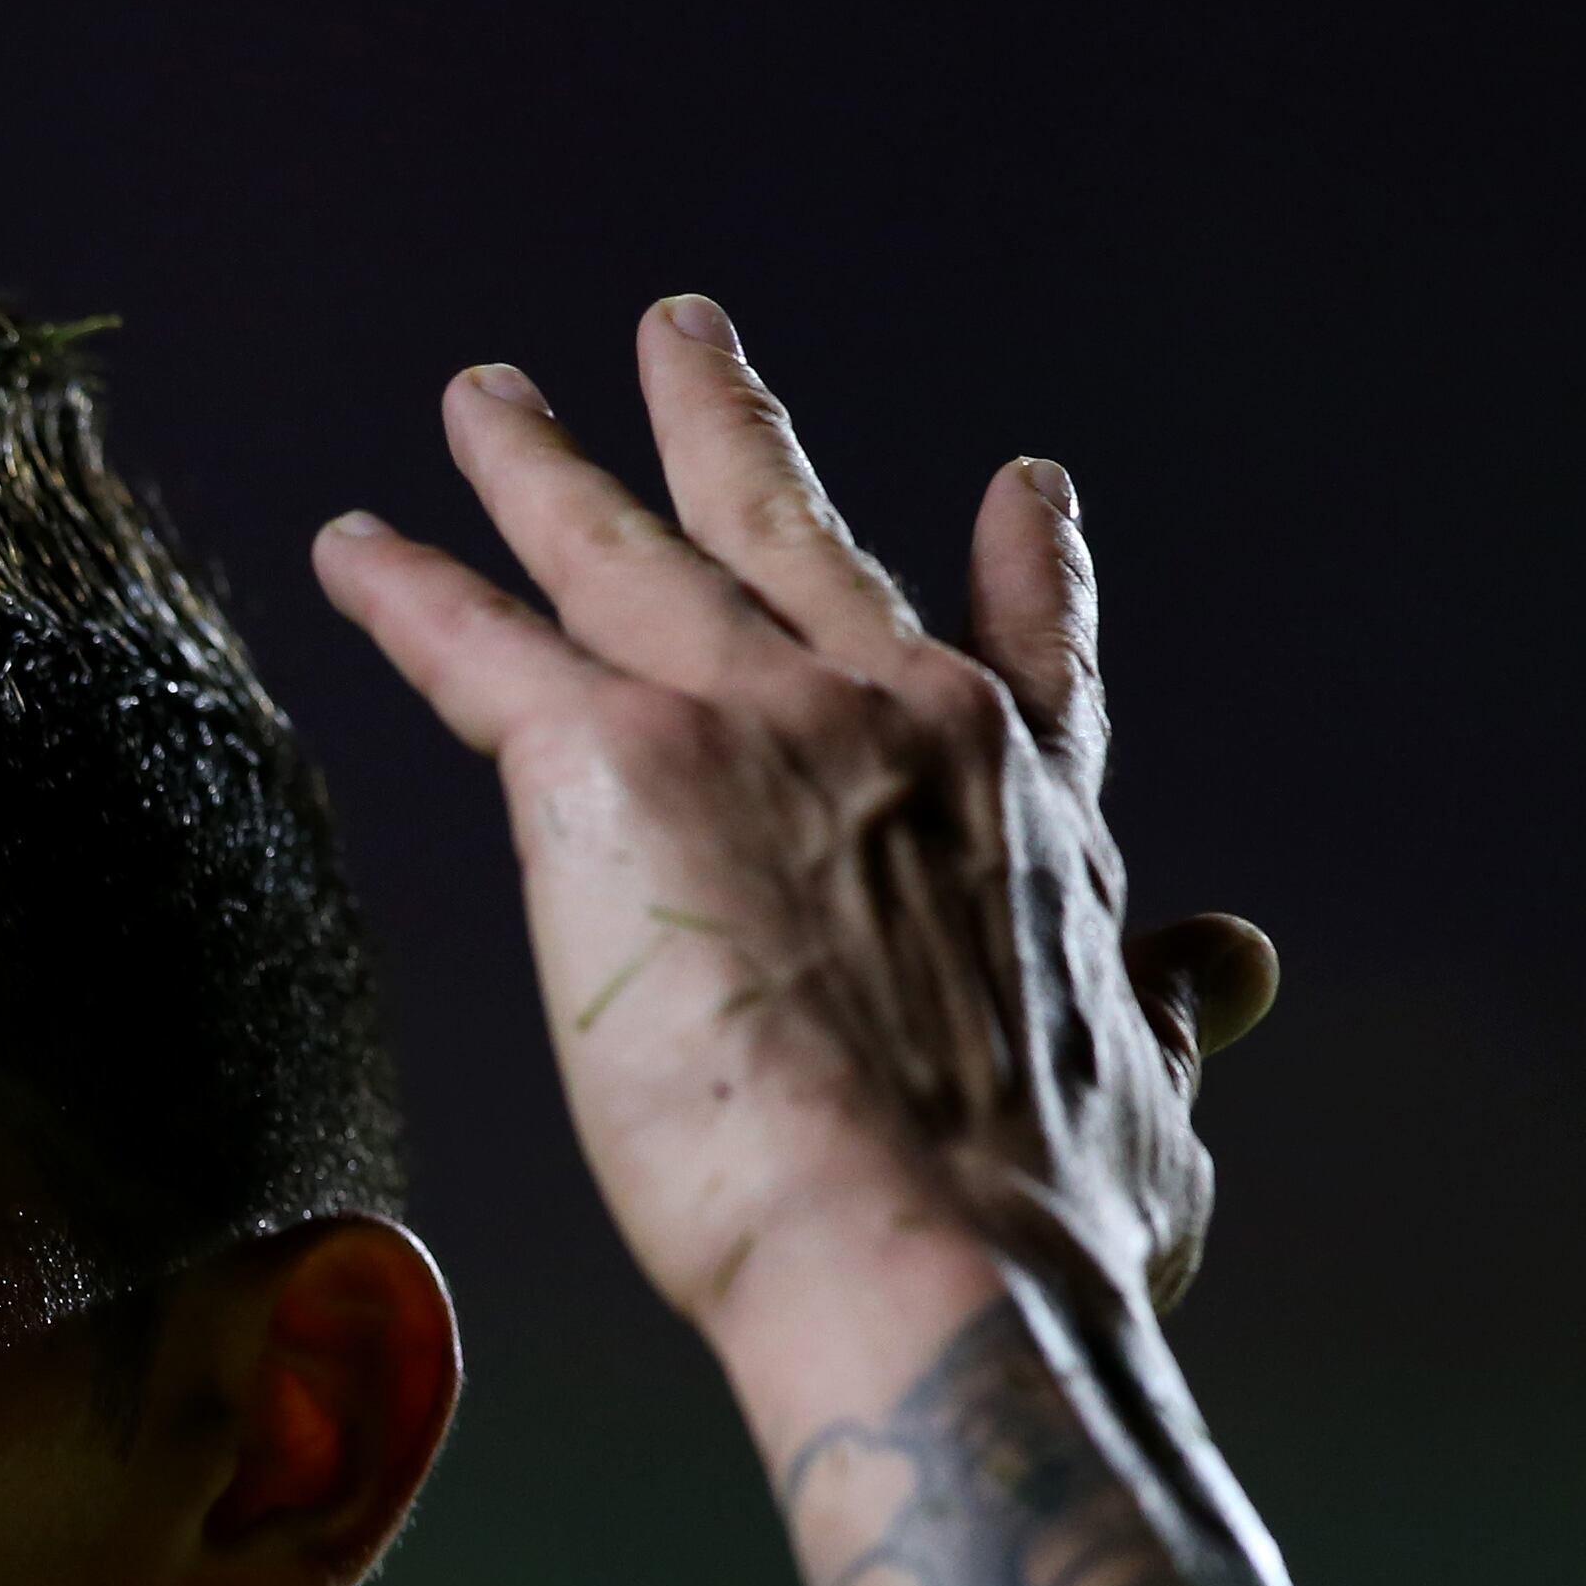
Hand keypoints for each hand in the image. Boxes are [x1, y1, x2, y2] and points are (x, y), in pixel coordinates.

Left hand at [314, 298, 1276, 1360]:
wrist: (929, 1253)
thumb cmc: (1040, 1227)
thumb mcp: (1157, 1106)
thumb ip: (1177, 1016)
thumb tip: (1234, 970)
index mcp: (1025, 810)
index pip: (1027, 661)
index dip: (1024, 572)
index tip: (1019, 486)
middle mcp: (898, 721)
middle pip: (788, 535)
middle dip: (726, 426)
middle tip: (679, 333)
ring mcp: (757, 721)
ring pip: (622, 552)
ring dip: (541, 468)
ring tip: (484, 398)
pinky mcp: (614, 760)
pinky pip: (482, 650)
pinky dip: (409, 593)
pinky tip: (350, 548)